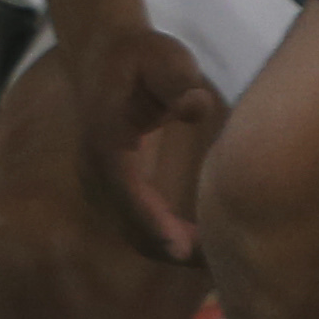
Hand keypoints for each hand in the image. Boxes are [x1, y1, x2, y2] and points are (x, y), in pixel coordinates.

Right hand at [70, 22, 221, 264]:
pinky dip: (170, 241)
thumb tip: (196, 107)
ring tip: (220, 261)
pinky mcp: (116, 191)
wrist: (107, 55)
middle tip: (220, 263)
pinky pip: (140, 227)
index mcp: (106, 141)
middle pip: (131, 225)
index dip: (152, 221)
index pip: (126, 190)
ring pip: (136, 234)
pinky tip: (206, 244)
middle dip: (173, 248)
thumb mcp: (163, 56)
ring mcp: (103, 185)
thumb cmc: (142, 56)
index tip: (180, 247)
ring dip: (174, 251)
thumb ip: (177, 79)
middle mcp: (98, 170)